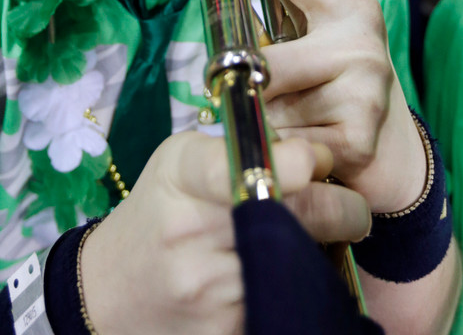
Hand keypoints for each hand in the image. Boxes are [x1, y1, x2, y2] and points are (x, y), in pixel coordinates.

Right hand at [80, 131, 369, 334]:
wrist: (110, 293)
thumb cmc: (159, 211)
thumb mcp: (182, 160)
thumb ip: (242, 146)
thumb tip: (318, 156)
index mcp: (182, 176)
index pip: (243, 165)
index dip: (293, 163)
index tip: (317, 162)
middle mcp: (193, 232)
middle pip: (294, 217)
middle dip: (342, 210)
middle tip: (352, 208)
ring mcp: (211, 291)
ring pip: (301, 263)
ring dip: (323, 251)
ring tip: (319, 241)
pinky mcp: (228, 332)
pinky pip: (288, 301)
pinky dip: (301, 287)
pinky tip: (289, 275)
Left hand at [193, 0, 426, 213]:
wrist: (391, 153)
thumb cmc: (336, 89)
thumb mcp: (311, 46)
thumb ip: (273, 29)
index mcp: (345, 4)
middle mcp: (359, 38)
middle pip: (266, 63)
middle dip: (245, 88)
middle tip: (246, 100)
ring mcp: (364, 86)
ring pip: (271, 108)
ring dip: (267, 124)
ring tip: (295, 125)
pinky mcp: (358, 135)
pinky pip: (286, 146)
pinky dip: (283, 156)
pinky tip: (308, 150)